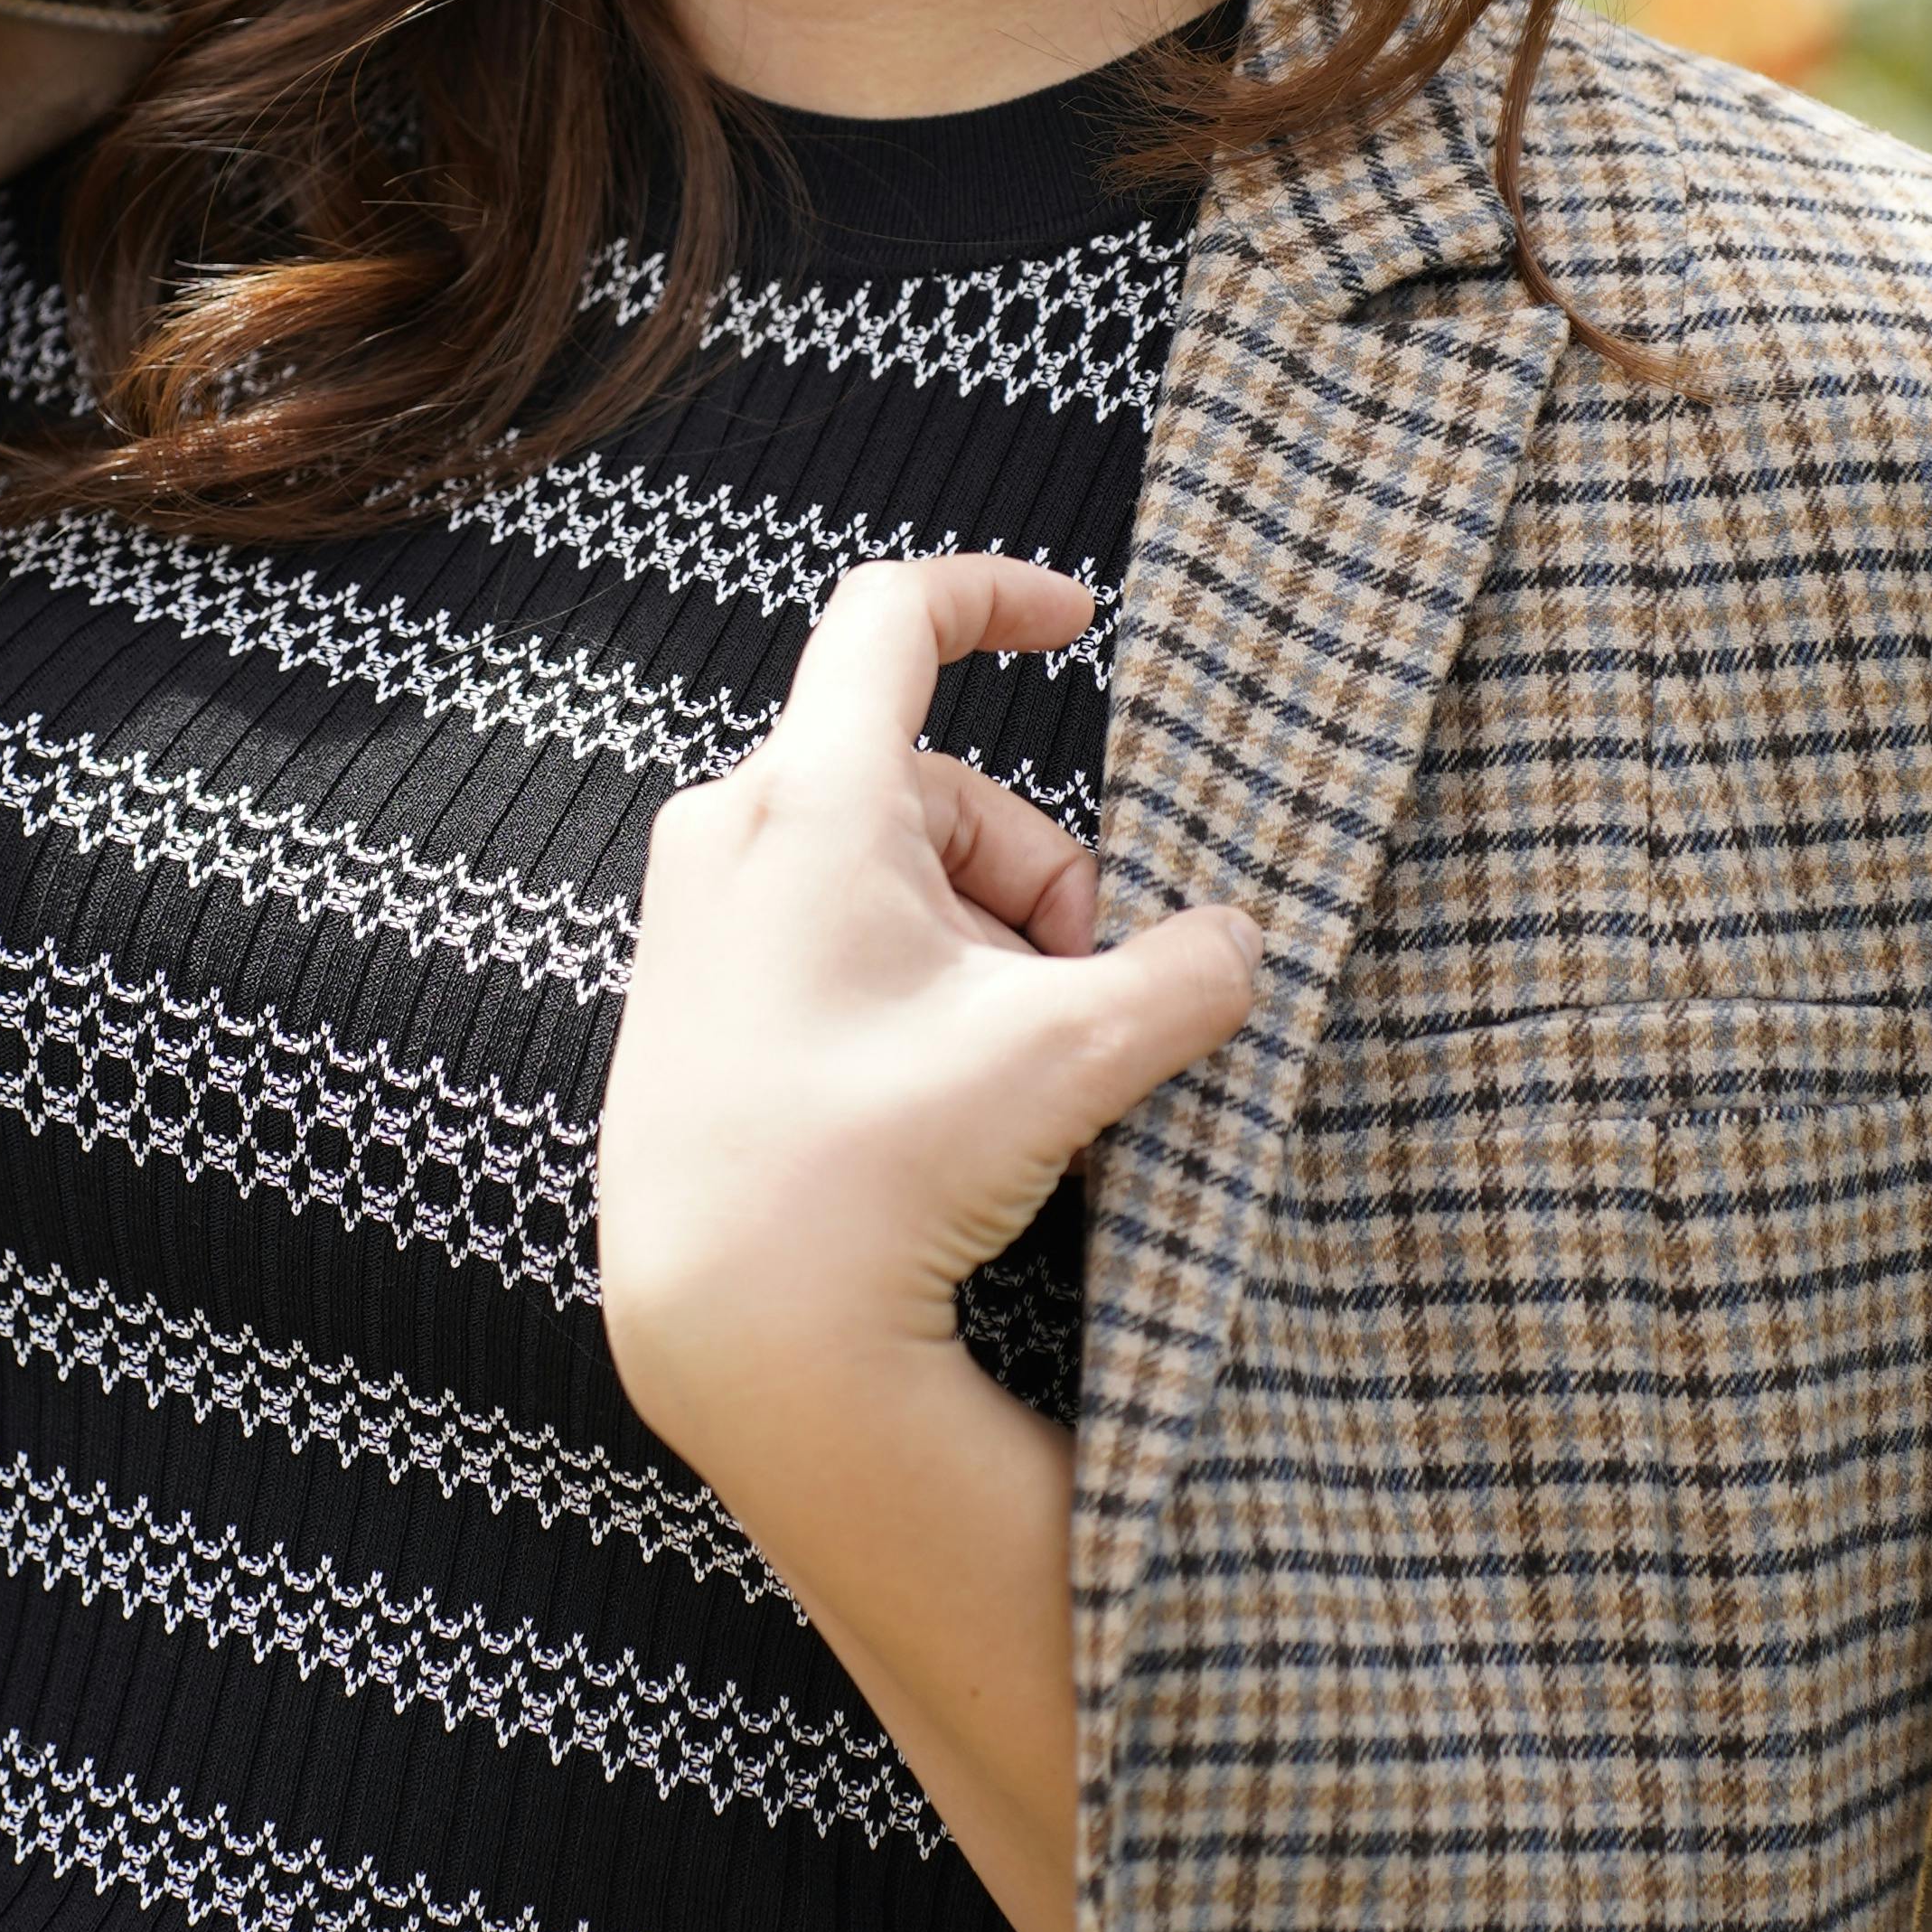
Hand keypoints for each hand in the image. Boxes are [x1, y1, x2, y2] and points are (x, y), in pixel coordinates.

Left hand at [598, 551, 1259, 1489]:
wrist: (729, 1335)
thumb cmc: (869, 1177)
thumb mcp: (1065, 1060)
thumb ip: (1184, 977)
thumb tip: (1239, 947)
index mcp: (807, 802)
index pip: (895, 617)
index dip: (997, 596)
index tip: (1076, 620)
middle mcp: (731, 834)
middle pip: (935, 788)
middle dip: (1032, 883)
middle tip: (1069, 1003)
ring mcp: (701, 918)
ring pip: (893, 873)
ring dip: (978, 949)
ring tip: (993, 1074)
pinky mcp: (692, 997)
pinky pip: (835, 937)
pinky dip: (912, 986)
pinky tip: (929, 1097)